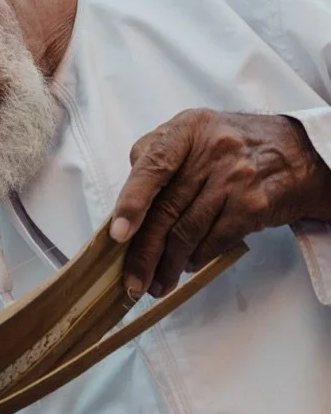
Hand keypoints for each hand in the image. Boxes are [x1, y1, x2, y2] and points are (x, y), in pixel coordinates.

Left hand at [110, 109, 330, 298]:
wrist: (296, 152)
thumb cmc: (230, 147)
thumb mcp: (192, 133)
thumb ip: (155, 157)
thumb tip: (126, 202)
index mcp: (187, 129)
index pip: (152, 166)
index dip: (131, 203)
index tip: (118, 235)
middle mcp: (212, 150)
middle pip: (167, 210)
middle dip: (144, 253)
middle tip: (132, 281)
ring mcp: (236, 177)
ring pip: (188, 231)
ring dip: (168, 265)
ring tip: (157, 283)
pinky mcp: (254, 204)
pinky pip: (215, 240)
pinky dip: (197, 257)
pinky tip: (187, 265)